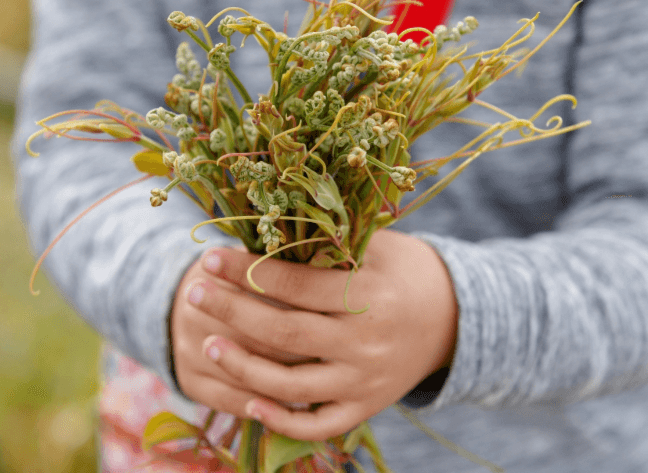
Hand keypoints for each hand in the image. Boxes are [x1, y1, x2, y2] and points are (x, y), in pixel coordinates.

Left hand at [172, 230, 457, 441]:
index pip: (294, 285)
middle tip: (193, 293)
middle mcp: (366, 342)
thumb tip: (261, 224)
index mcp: (369, 295)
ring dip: (242, 366)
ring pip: (291, 385)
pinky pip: (317, 423)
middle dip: (231, 312)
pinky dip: (279, 419)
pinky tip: (246, 399)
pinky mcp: (366, 407)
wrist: (454, 317)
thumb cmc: (404, 269)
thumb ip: (327, 242)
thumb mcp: (375, 246)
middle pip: (283, 333)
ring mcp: (365, 381)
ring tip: (205, 343)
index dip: (246, 271)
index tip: (210, 257)